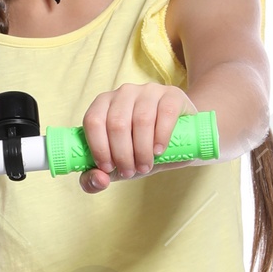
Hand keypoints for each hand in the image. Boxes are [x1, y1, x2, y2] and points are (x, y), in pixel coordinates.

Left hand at [78, 85, 195, 191]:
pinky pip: (165, 113)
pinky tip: (158, 150)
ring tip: (144, 166)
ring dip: (141, 150)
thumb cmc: (138, 150)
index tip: (109, 168)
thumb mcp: (115, 166)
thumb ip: (95, 178)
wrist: (179, 139)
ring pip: (141, 120)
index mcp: (103, 104)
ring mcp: (149, 91)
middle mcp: (124, 92)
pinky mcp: (172, 94)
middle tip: (129, 172)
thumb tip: (99, 179)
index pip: (93, 121)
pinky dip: (161, 136)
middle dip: (122, 154)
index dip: (99, 147)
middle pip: (117, 123)